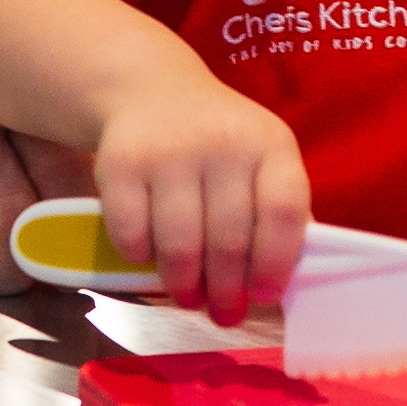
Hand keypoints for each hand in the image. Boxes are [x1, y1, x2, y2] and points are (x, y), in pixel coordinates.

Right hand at [91, 70, 312, 326]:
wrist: (152, 91)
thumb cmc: (220, 144)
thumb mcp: (262, 159)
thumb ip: (275, 211)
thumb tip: (282, 284)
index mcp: (271, 145)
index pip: (283, 211)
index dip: (275, 262)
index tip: (264, 295)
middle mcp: (224, 143)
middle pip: (229, 238)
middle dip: (226, 290)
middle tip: (224, 314)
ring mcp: (170, 151)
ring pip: (180, 244)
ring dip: (184, 284)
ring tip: (187, 297)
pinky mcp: (123, 163)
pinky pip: (132, 233)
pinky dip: (140, 257)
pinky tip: (148, 258)